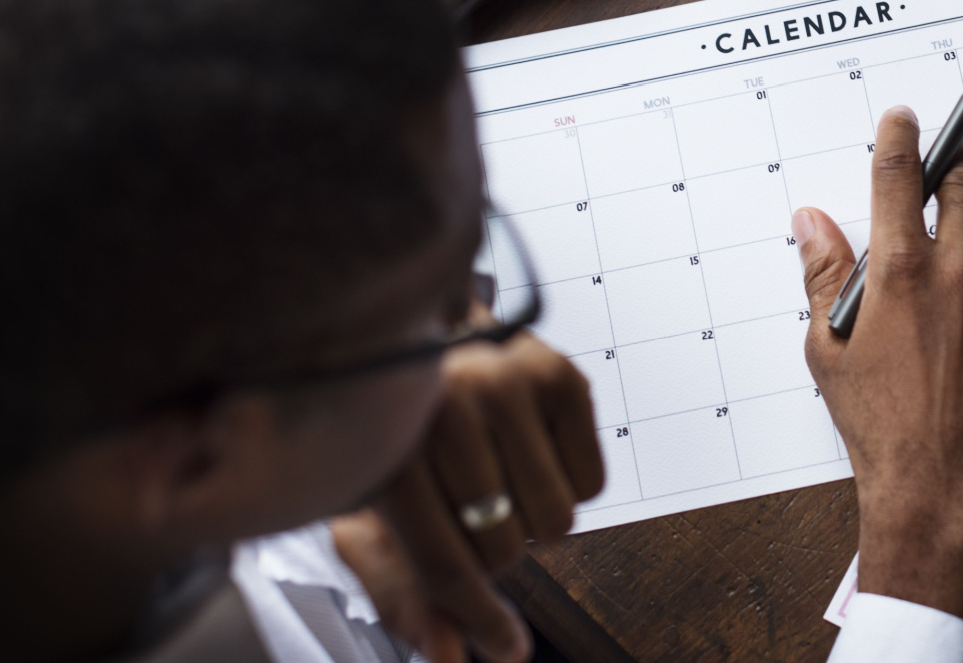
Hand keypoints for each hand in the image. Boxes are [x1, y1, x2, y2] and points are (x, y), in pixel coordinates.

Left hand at [362, 332, 604, 662]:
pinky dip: (569, 482)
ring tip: (499, 476)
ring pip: (556, 518)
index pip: (445, 563)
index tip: (505, 647)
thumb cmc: (390, 432)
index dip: (476, 617)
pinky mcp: (559, 371)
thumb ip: (404, 591)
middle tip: (472, 513)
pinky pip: (593, 482)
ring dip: (531, 516)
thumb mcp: (369, 513)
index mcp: (388, 449)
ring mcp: (508, 381)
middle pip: (505, 548)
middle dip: (493, 550)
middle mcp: (448, 407)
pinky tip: (528, 448)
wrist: (415, 332)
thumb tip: (451, 659)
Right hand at [796, 101, 962, 626]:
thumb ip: (823, 275)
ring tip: (942, 351)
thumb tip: (812, 222)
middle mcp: (957, 273)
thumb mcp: (828, 350)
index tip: (904, 117)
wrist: (941, 484)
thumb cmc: (879, 425)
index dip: (899, 140)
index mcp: (899, 272)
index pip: (898, 180)